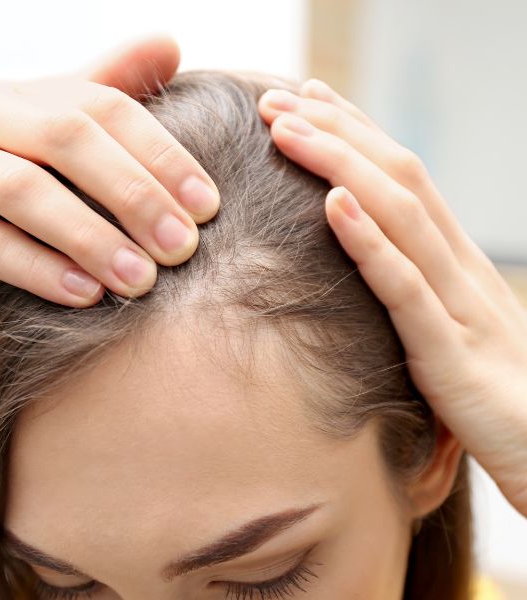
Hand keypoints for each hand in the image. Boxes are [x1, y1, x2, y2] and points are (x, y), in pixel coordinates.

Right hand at [0, 35, 219, 306]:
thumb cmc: (6, 162)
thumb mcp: (53, 124)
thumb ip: (108, 89)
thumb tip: (171, 43)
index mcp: (24, 93)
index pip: (106, 108)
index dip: (164, 155)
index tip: (208, 207)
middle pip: (67, 139)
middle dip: (133, 194)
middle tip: (181, 248)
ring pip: (21, 191)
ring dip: (90, 238)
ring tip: (140, 280)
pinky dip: (37, 268)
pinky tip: (85, 295)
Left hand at [258, 80, 526, 517]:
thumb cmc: (495, 393)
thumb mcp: (450, 327)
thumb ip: (413, 289)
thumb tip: (366, 259)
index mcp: (455, 261)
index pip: (402, 178)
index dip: (355, 134)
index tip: (307, 102)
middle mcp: (458, 268)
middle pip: (396, 179)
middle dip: (336, 132)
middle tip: (278, 98)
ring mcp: (458, 305)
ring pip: (398, 216)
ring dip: (338, 166)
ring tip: (287, 129)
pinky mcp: (451, 354)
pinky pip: (405, 287)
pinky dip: (368, 242)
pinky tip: (332, 205)